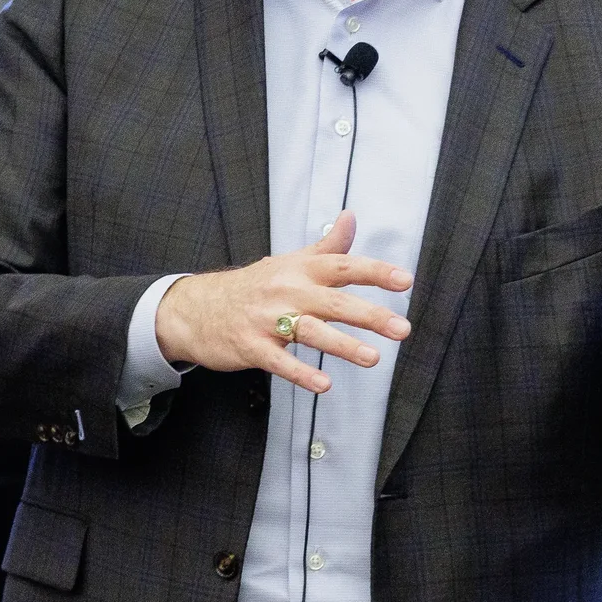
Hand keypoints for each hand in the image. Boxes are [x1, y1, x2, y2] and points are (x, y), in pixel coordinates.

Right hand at [154, 212, 414, 393]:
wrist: (196, 307)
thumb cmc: (253, 286)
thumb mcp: (289, 261)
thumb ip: (326, 245)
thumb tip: (352, 217)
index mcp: (299, 269)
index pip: (342, 266)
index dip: (374, 272)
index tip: (405, 280)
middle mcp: (286, 291)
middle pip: (333, 302)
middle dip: (369, 315)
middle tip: (402, 328)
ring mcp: (266, 319)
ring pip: (309, 331)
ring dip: (342, 345)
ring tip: (373, 358)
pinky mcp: (251, 346)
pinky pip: (279, 361)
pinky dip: (301, 373)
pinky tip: (324, 384)